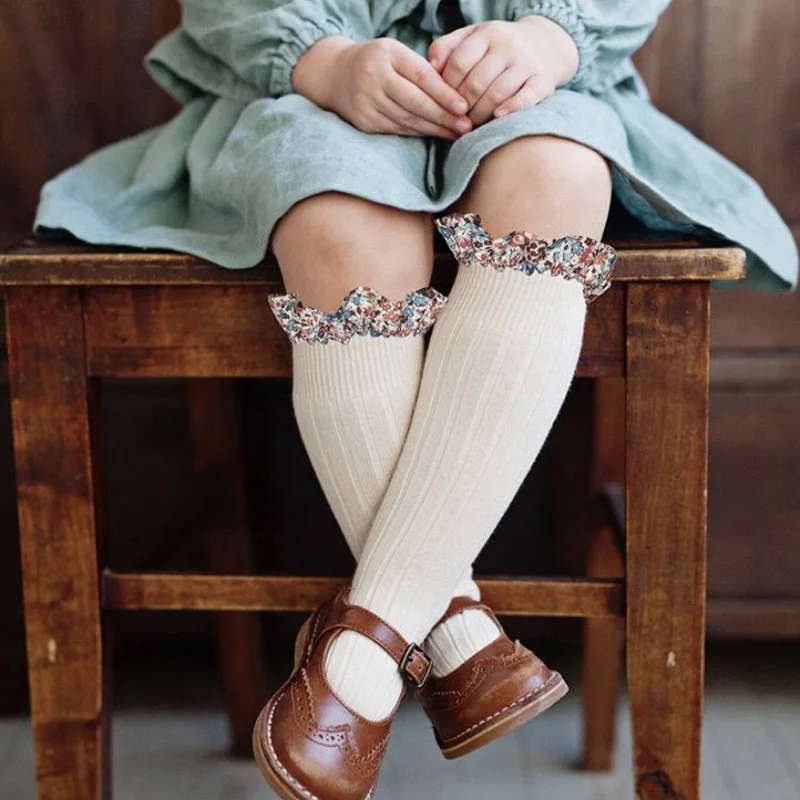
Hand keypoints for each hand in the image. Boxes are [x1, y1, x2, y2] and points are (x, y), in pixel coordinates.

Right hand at [292, 36, 473, 138]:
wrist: (335, 74)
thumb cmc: (378, 62)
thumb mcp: (397, 54)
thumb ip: (421, 70)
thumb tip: (456, 96)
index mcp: (388, 54)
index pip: (422, 76)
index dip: (444, 94)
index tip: (464, 107)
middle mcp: (375, 77)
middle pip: (415, 102)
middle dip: (444, 116)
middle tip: (467, 127)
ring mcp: (367, 101)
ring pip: (408, 119)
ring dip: (434, 129)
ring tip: (456, 134)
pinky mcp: (364, 121)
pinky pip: (397, 129)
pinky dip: (418, 133)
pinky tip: (435, 135)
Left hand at [428, 16, 578, 125]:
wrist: (544, 44)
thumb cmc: (497, 47)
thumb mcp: (472, 38)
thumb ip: (447, 48)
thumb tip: (430, 67)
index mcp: (487, 34)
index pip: (458, 64)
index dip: (447, 89)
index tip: (444, 103)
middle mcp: (508, 45)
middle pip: (475, 83)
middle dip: (462, 106)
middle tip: (456, 119)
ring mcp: (527, 63)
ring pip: (496, 94)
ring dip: (480, 115)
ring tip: (472, 124)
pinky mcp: (543, 81)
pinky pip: (525, 98)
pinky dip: (510, 109)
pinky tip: (497, 117)